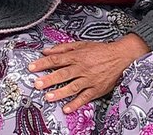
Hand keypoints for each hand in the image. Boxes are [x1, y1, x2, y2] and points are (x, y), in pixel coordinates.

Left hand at [27, 34, 148, 113]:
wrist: (120, 56)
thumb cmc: (99, 50)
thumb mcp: (81, 44)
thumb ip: (63, 48)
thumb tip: (46, 51)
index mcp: (76, 56)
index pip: (56, 60)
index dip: (43, 63)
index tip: (31, 67)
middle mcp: (82, 68)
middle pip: (62, 74)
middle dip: (49, 79)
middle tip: (37, 84)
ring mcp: (89, 79)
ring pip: (73, 87)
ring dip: (60, 93)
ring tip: (48, 97)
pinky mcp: (96, 89)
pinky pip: (85, 97)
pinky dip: (76, 104)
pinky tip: (67, 109)